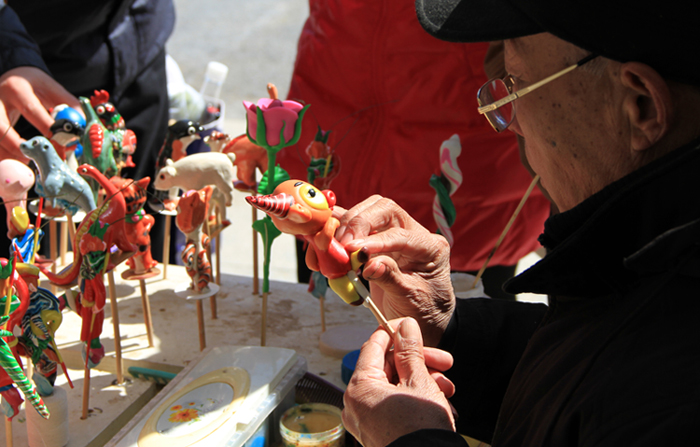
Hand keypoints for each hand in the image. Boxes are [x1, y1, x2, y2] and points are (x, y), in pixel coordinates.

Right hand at [0, 66, 79, 161]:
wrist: (12, 76)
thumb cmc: (34, 85)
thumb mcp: (51, 88)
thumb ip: (68, 104)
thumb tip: (84, 124)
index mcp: (18, 89)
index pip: (31, 110)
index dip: (48, 129)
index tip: (62, 143)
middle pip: (1, 127)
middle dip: (16, 146)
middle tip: (33, 158)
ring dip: (7, 153)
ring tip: (26, 162)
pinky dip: (3, 153)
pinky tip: (16, 160)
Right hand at [335, 196, 454, 345]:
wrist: (419, 319)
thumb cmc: (421, 310)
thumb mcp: (410, 299)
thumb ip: (391, 278)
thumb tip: (370, 265)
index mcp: (430, 246)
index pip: (401, 234)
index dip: (376, 241)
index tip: (354, 250)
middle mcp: (412, 232)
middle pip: (383, 209)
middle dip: (359, 223)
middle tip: (342, 245)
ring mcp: (392, 231)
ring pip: (366, 211)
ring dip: (345, 225)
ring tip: (332, 247)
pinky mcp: (373, 238)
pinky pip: (352, 224)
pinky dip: (336, 229)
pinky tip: (324, 241)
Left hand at [342, 318, 455, 446]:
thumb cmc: (420, 428)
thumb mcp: (419, 382)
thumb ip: (410, 351)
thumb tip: (404, 325)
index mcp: (359, 387)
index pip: (374, 346)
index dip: (394, 332)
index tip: (411, 326)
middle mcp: (355, 404)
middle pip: (388, 368)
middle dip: (419, 363)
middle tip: (445, 362)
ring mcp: (365, 421)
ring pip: (394, 388)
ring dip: (423, 382)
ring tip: (448, 388)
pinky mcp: (377, 433)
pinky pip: (394, 406)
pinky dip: (415, 400)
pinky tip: (441, 402)